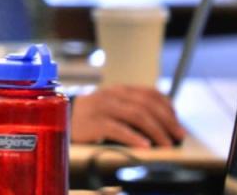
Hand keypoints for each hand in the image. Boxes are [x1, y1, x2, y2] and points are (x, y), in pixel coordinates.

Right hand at [70, 85, 185, 147]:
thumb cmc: (90, 118)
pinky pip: (117, 129)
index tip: (177, 122)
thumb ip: (131, 110)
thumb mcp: (111, 108)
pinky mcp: (92, 122)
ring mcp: (101, 107)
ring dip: (156, 130)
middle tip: (178, 136)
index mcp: (119, 90)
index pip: (149, 93)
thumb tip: (163, 126)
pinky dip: (134, 137)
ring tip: (166, 144)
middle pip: (146, 104)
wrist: (58, 120)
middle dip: (167, 121)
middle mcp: (111, 95)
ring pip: (136, 115)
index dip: (167, 107)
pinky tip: (145, 146)